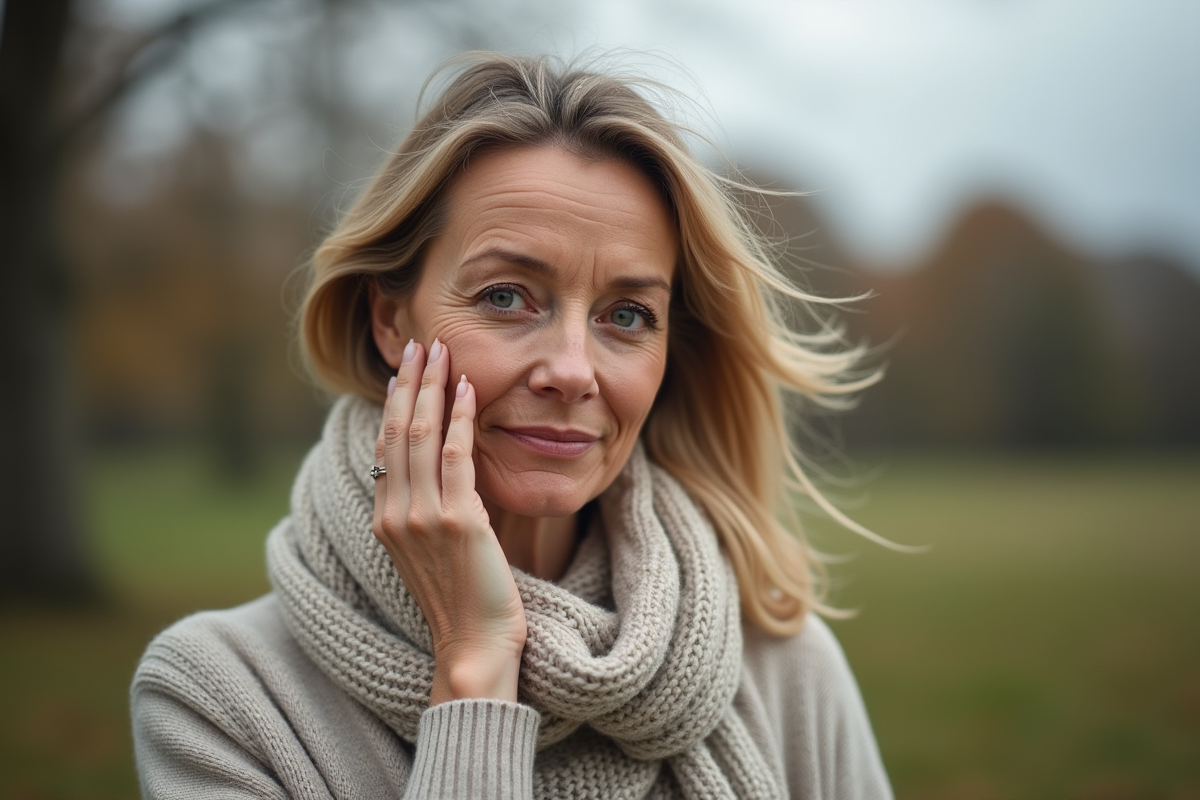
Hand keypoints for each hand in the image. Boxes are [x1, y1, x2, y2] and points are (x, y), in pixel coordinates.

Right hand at [372, 338, 526, 703]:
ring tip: (440, 353)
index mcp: (384, 519)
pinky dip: (459, 419)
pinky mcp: (458, 520)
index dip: (393, 404)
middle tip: (421, 345)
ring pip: (420, 435)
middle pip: (396, 431)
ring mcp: (423, 516)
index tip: (403, 371)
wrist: (472, 646)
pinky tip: (466, 391)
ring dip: (431, 388)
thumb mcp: (430, 550)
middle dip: (409, 383)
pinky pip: (455, 456)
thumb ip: (423, 510)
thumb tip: (429, 472)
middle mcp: (395, 513)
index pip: (383, 447)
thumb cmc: (460, 601)